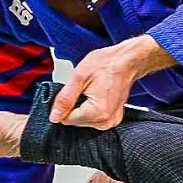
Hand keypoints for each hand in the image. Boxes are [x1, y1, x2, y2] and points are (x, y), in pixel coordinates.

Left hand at [51, 36, 175, 129]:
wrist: (127, 61)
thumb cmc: (107, 64)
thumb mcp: (79, 76)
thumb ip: (64, 99)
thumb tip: (54, 117)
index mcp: (97, 112)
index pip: (67, 119)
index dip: (65, 104)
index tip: (74, 90)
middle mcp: (106, 121)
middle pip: (76, 121)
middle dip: (75, 106)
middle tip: (85, 88)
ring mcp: (112, 121)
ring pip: (84, 121)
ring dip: (83, 107)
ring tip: (92, 91)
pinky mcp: (114, 119)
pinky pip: (94, 119)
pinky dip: (91, 109)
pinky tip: (97, 96)